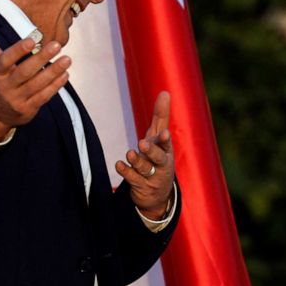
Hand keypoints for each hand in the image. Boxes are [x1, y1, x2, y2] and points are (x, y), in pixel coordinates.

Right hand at [0, 19, 69, 140]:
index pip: (6, 60)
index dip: (18, 51)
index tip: (32, 40)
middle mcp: (5, 86)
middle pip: (24, 72)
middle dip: (41, 58)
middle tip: (57, 45)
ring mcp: (17, 99)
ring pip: (37, 85)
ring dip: (53, 72)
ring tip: (67, 59)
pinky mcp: (28, 109)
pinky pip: (43, 96)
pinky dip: (55, 86)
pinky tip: (65, 74)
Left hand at [116, 91, 174, 217]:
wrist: (158, 193)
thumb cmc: (158, 157)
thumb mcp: (159, 138)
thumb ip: (161, 116)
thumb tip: (165, 92)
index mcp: (166, 151)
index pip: (166, 145)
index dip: (165, 140)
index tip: (164, 134)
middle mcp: (161, 164)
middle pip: (158, 158)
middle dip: (151, 151)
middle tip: (142, 143)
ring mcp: (152, 177)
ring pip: (144, 168)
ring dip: (137, 161)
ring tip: (129, 153)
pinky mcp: (141, 187)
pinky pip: (133, 179)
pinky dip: (126, 172)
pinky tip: (119, 164)